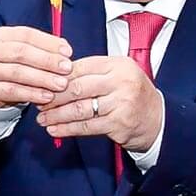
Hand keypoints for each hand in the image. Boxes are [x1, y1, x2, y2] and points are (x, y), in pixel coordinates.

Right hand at [0, 26, 73, 110]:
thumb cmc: (13, 63)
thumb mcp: (24, 49)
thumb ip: (43, 47)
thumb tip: (65, 49)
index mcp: (0, 35)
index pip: (26, 35)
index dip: (48, 43)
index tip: (68, 52)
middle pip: (21, 53)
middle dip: (47, 60)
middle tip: (67, 68)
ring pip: (17, 72)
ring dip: (42, 78)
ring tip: (61, 84)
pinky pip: (13, 91)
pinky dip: (32, 94)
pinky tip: (47, 96)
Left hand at [37, 55, 163, 153]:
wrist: (158, 120)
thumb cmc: (131, 96)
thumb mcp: (117, 75)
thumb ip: (91, 73)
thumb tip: (54, 76)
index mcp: (118, 65)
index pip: (80, 67)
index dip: (57, 76)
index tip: (41, 83)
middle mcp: (122, 81)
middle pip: (77, 87)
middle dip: (53, 96)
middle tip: (38, 102)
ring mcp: (122, 103)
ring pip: (80, 108)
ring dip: (57, 115)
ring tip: (42, 118)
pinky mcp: (119, 124)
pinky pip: (86, 126)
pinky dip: (67, 128)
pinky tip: (54, 130)